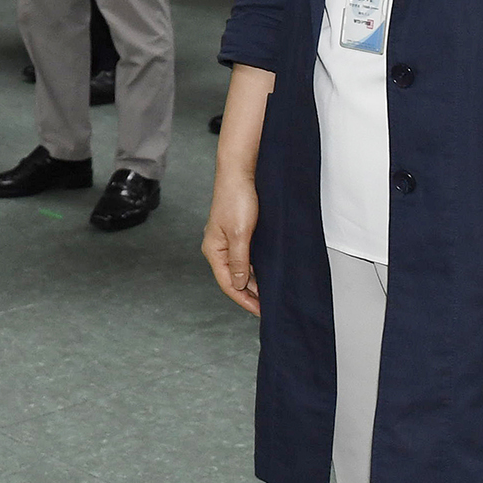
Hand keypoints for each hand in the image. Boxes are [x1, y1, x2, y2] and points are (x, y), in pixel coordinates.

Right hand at [202, 170, 261, 315]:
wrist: (239, 172)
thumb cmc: (236, 198)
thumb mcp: (240, 234)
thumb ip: (238, 261)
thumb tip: (237, 284)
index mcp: (213, 250)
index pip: (227, 283)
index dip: (244, 300)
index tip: (259, 311)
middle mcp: (217, 247)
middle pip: (232, 278)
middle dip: (249, 294)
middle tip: (267, 307)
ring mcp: (226, 240)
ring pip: (239, 268)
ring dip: (252, 282)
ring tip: (268, 294)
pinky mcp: (236, 232)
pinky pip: (243, 257)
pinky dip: (253, 268)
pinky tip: (265, 273)